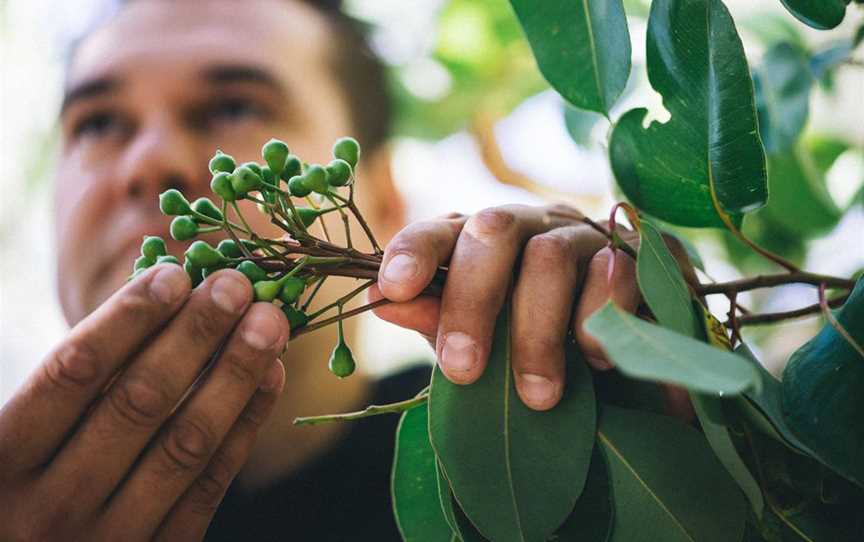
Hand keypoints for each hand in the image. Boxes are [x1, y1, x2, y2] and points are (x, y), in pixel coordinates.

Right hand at [0, 265, 288, 540]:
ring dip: (234, 374)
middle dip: (195, 335)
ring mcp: (108, 539)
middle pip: (140, 401)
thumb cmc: (28, 488)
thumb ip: (73, 378)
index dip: (128, 318)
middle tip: (236, 285)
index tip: (175, 274)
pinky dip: (244, 426)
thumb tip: (158, 290)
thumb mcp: (22, 436)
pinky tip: (268, 377)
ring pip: (185, 443)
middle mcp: (50, 505)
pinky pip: (210, 485)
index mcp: (1, 461)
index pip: (74, 372)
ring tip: (267, 321)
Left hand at [370, 204, 644, 410]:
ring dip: (537, 333)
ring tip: (538, 397)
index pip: (442, 229)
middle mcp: (533, 225)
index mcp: (486, 242)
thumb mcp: (485, 341)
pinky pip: (614, 273)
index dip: (414, 251)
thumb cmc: (541, 347)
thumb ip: (437, 320)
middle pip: (492, 230)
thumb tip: (380, 302)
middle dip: (472, 301)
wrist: (633, 356)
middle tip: (463, 371)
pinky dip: (597, 321)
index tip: (394, 290)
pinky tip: (595, 361)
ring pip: (550, 257)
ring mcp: (587, 235)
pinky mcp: (641, 254)